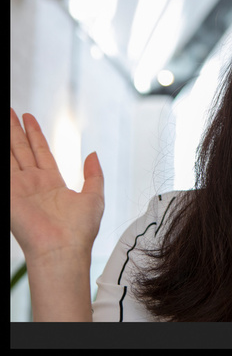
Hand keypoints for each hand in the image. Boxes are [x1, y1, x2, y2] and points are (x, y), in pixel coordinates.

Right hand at [10, 109, 103, 261]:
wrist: (64, 248)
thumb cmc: (80, 229)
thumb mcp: (94, 196)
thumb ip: (93, 174)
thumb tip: (93, 154)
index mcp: (52, 183)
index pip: (40, 152)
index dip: (34, 134)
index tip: (29, 118)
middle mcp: (33, 183)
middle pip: (22, 149)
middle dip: (15, 130)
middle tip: (9, 110)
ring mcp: (19, 188)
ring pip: (10, 154)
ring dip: (7, 135)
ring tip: (4, 114)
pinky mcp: (9, 194)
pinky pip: (3, 169)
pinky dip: (1, 155)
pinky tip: (0, 142)